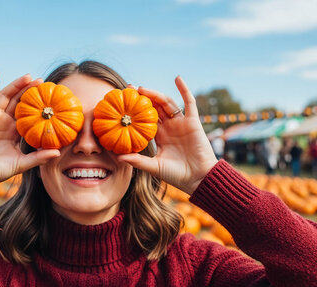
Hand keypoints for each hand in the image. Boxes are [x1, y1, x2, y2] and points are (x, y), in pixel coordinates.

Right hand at [0, 70, 59, 189]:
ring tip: (29, 77)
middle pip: (19, 101)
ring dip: (16, 85)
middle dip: (30, 91)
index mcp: (15, 132)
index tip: (52, 99)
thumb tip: (58, 153)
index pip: (29, 114)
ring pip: (6, 96)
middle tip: (43, 82)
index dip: (38, 106)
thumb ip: (39, 157)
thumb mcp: (23, 163)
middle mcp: (5, 122)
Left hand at [118, 76, 217, 194]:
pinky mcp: (193, 121)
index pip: (144, 120)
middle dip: (142, 98)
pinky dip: (184, 89)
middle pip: (154, 108)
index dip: (134, 112)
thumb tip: (118, 157)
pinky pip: (189, 102)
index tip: (122, 104)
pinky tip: (177, 78)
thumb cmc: (177, 175)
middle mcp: (169, 127)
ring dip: (155, 94)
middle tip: (127, 90)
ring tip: (142, 88)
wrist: (198, 178)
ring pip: (166, 104)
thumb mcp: (154, 167)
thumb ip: (138, 161)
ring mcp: (181, 123)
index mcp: (160, 136)